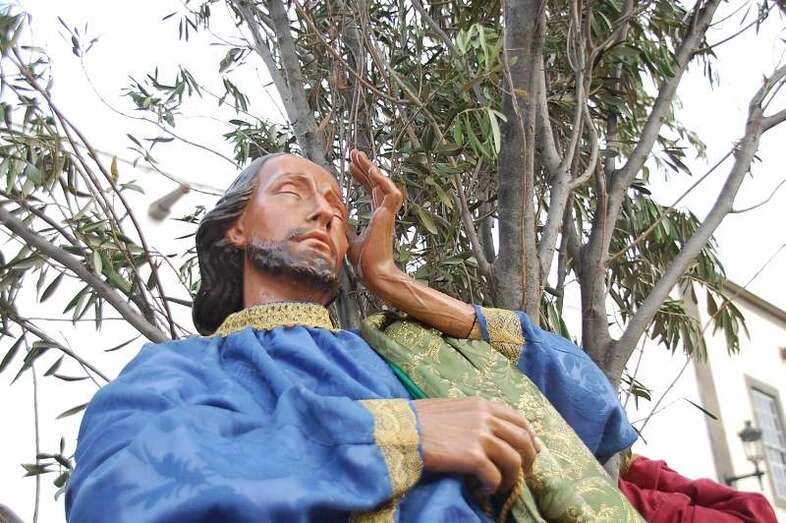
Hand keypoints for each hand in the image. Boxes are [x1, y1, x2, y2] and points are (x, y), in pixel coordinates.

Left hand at [346, 149, 403, 289]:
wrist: (373, 273)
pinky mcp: (388, 216)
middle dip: (365, 167)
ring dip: (372, 169)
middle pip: (376, 183)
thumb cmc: (364, 261)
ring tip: (359, 157)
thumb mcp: (349, 238)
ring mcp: (387, 213)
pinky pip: (390, 193)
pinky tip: (371, 171)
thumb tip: (334, 216)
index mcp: (377, 216)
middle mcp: (383, 212)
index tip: (350, 168)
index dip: (361, 178)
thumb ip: (345, 225)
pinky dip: (382, 181)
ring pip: (383, 184)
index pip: (370, 191)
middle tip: (354, 154)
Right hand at [413, 397, 539, 494]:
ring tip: (499, 486)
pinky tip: (482, 490)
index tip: (529, 451)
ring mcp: (481, 436)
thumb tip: (488, 433)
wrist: (401, 431)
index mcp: (481, 405)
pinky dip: (492, 487)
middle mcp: (485, 417)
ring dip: (510, 478)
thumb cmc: (419, 421)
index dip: (528, 437)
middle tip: (521, 475)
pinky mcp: (472, 456)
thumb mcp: (451, 409)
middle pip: (523, 440)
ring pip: (514, 460)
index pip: (518, 419)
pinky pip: (494, 476)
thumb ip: (473, 417)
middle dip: (527, 460)